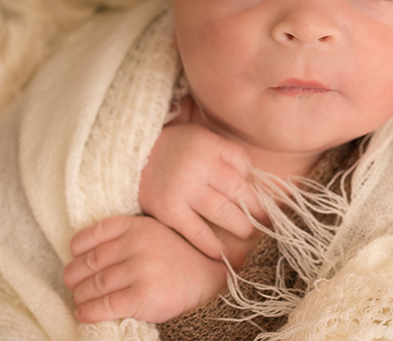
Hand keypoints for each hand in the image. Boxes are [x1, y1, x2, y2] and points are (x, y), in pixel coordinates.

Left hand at [63, 215, 228, 323]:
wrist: (209, 279)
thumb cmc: (176, 258)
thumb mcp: (154, 233)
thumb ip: (125, 236)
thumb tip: (84, 253)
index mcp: (137, 225)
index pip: (93, 235)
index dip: (77, 249)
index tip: (75, 259)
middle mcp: (137, 244)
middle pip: (89, 262)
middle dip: (74, 277)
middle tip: (73, 285)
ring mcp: (141, 269)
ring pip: (94, 285)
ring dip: (80, 296)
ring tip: (79, 300)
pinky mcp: (144, 295)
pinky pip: (105, 305)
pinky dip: (88, 312)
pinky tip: (84, 314)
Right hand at [139, 97, 266, 264]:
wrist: (127, 157)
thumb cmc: (172, 149)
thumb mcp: (199, 138)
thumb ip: (224, 154)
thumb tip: (253, 180)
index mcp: (209, 145)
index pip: (243, 165)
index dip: (255, 183)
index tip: (264, 199)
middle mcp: (199, 166)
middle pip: (239, 191)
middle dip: (257, 210)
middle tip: (266, 222)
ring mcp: (183, 189)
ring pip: (223, 212)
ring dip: (241, 227)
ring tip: (249, 234)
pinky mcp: (168, 211)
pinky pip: (197, 232)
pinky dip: (212, 245)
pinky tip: (222, 254)